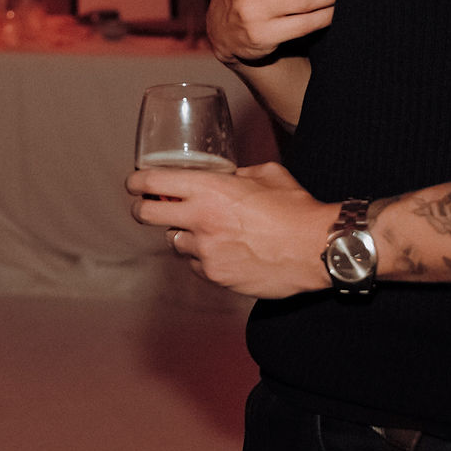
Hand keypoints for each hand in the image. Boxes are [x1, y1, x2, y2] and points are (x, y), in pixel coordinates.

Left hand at [125, 162, 337, 298]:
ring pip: (174, 242)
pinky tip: (224, 252)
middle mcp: (200, 219)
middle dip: (142, 208)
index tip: (134, 182)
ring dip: (183, 235)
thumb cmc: (295, 209)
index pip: (153, 181)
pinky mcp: (215, 276)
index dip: (137, 181)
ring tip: (206, 232)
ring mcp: (205, 251)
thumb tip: (228, 176)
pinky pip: (197, 265)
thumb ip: (239, 174)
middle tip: (147, 207)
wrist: (315, 249)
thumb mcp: (266, 174)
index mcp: (209, 188)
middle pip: (146, 214)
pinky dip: (203, 259)